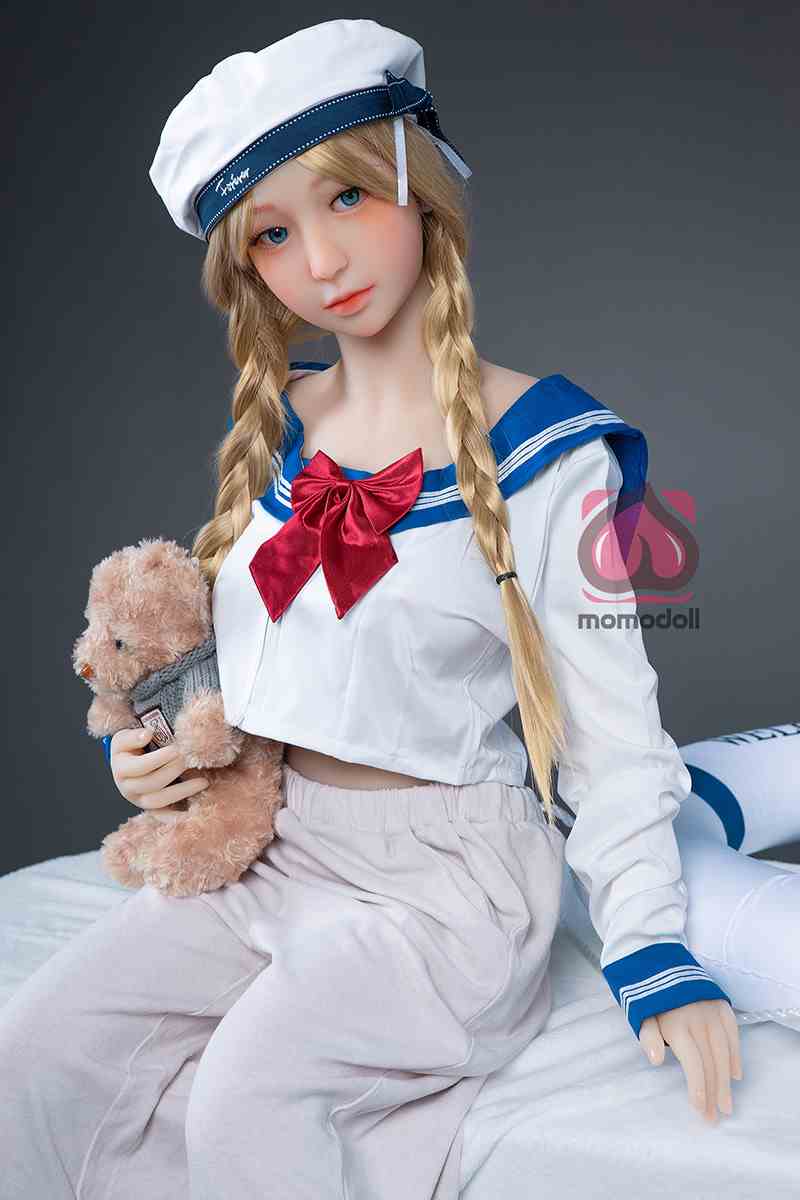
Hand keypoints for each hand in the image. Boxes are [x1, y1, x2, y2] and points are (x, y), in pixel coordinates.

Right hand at [109, 727, 209, 814]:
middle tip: (191, 759)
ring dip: (183, 791)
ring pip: (159, 801)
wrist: (131, 760)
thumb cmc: (132, 747)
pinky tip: (193, 812)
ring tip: (203, 781)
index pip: (140, 766)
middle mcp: (128, 788)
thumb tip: (147, 734)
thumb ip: (134, 736)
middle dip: (174, 770)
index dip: (159, 758)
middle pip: (152, 783)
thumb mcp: (126, 737)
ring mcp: (140, 800)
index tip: (177, 749)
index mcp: (121, 769)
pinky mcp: (152, 809)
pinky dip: (177, 817)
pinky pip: (164, 816)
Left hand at [639, 999, 741, 1122]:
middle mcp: (699, 1019)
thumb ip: (648, 1036)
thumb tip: (656, 1060)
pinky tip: (734, 1075)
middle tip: (714, 1116)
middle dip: (714, 1092)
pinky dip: (735, 1054)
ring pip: (724, 1051)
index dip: (698, 1087)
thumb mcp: (639, 1013)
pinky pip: (733, 1033)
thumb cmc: (646, 995)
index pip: (693, 1062)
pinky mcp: (722, 1004)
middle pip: (710, 1062)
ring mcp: (712, 1011)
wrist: (656, 959)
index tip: (700, 1109)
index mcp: (677, 1024)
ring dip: (726, 1080)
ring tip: (726, 1103)